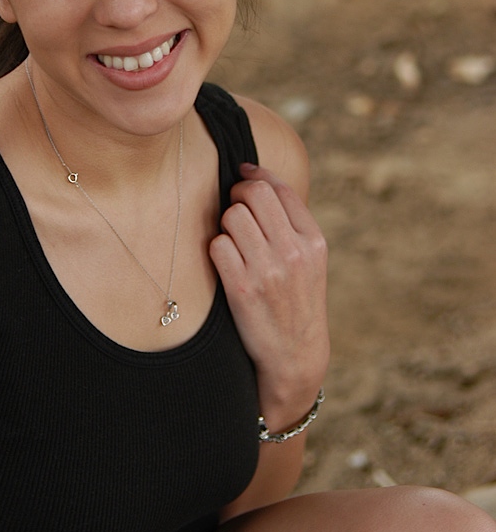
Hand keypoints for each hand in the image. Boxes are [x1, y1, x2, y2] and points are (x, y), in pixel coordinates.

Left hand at [209, 163, 328, 423]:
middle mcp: (294, 252)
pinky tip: (224, 261)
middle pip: (254, 194)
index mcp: (314, 240)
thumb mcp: (311, 261)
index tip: (243, 174)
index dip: (256, 175)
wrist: (294, 357)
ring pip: (232, 216)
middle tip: (233, 207)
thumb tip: (257, 178)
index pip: (280, 188)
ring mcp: (268, 270)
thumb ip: (292, 224)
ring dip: (225, 224)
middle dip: (237, 194)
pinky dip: (216, 249)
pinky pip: (217, 245)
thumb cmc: (297, 301)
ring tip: (232, 240)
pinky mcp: (241, 288)